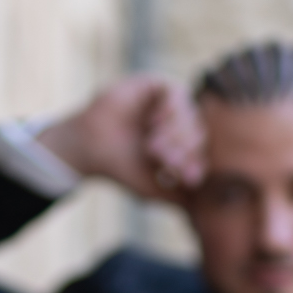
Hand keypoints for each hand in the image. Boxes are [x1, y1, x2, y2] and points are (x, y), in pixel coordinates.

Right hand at [36, 73, 205, 200]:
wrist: (89, 147)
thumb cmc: (120, 167)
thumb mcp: (153, 188)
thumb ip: (179, 196)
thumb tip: (203, 207)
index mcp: (182, 146)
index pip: (202, 153)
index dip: (196, 165)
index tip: (187, 178)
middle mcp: (178, 123)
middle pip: (199, 133)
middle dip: (184, 150)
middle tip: (164, 161)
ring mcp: (168, 103)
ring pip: (191, 113)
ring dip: (176, 132)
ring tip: (153, 145)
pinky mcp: (156, 85)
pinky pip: (178, 92)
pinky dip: (170, 109)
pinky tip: (154, 122)